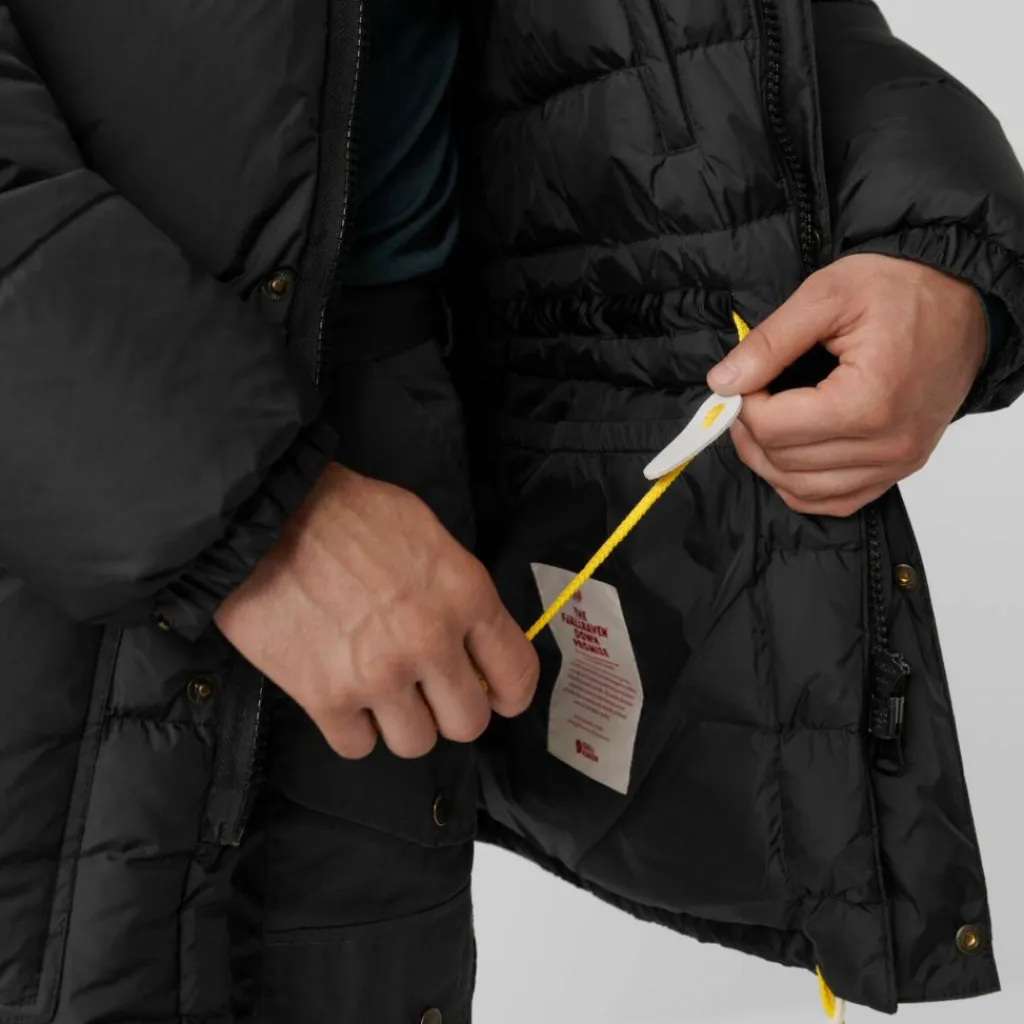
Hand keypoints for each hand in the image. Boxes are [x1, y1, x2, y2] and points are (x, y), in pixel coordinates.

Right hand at [214, 464, 538, 758]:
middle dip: (450, 711)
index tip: (495, 695)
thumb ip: (456, 590)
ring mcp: (379, 675)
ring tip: (380, 691)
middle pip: (467, 722)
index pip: (517, 673)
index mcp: (465, 595)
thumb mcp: (426, 533)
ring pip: (415, 743)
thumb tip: (471, 641)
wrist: (268, 518)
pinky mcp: (326, 698)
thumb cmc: (348, 513)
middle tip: (428, 692)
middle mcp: (430, 642)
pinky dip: (352, 728)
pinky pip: (357, 746)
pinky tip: (342, 694)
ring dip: (401, 723)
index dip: (508, 693)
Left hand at [707, 254, 987, 516]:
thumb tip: (723, 382)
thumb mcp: (827, 296)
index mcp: (868, 401)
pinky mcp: (899, 470)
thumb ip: (769, 343)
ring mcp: (896, 463)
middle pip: (783, 462)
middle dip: (751, 431)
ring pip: (801, 490)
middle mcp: (887, 444)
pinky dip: (800, 485)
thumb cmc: (902, 292)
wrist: (962, 303)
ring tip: (766, 419)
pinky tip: (791, 451)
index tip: (744, 379)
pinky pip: (834, 502)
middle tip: (749, 396)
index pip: (773, 429)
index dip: (743, 405)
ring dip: (769, 461)